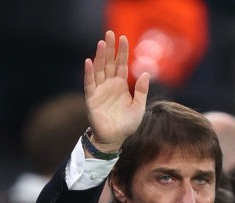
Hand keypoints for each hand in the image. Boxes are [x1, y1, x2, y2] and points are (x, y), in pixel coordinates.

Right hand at [83, 30, 149, 151]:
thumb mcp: (139, 107)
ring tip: (102, 43)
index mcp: (121, 85)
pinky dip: (89, 73)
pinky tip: (89, 62)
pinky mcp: (92, 99)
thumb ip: (141, 91)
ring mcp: (100, 90)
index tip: (124, 38)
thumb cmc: (127, 124)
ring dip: (100, 57)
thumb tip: (145, 73)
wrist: (115, 138)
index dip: (122, 52)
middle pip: (109, 63)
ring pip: (99, 70)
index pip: (121, 64)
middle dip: (110, 48)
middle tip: (110, 33)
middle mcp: (109, 84)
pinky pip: (89, 83)